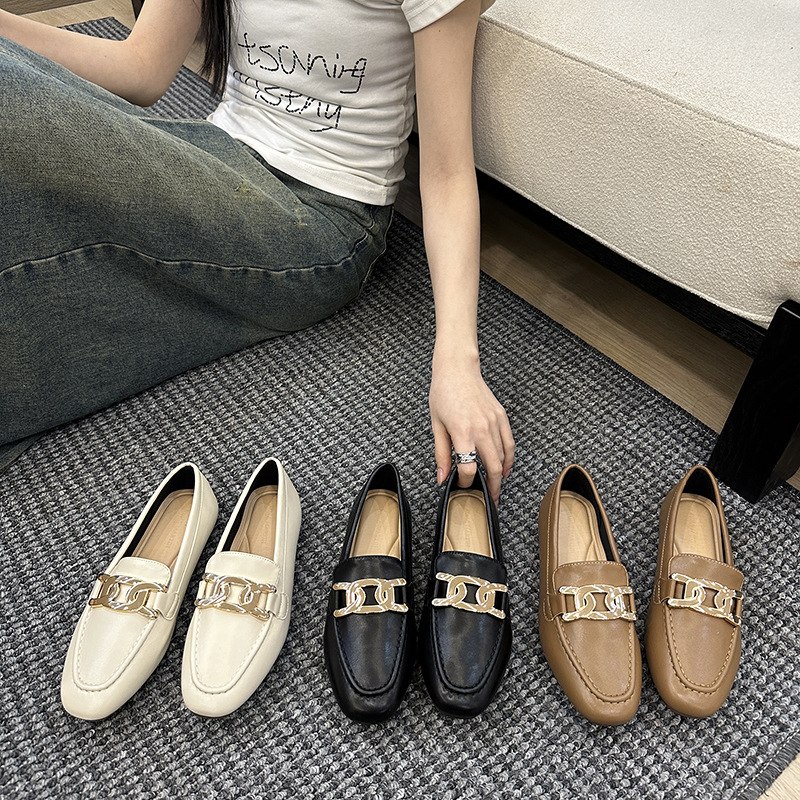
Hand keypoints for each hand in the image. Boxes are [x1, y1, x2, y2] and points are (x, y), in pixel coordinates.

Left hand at [429, 351, 513, 504]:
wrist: (457, 369)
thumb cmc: (444, 393)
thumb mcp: (436, 425)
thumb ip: (442, 454)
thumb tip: (442, 476)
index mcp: (462, 431)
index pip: (468, 467)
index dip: (466, 482)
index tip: (462, 486)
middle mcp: (482, 428)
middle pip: (493, 467)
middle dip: (491, 487)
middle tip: (489, 500)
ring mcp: (494, 422)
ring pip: (503, 457)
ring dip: (501, 475)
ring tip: (496, 487)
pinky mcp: (501, 416)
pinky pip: (509, 443)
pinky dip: (509, 458)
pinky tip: (505, 469)